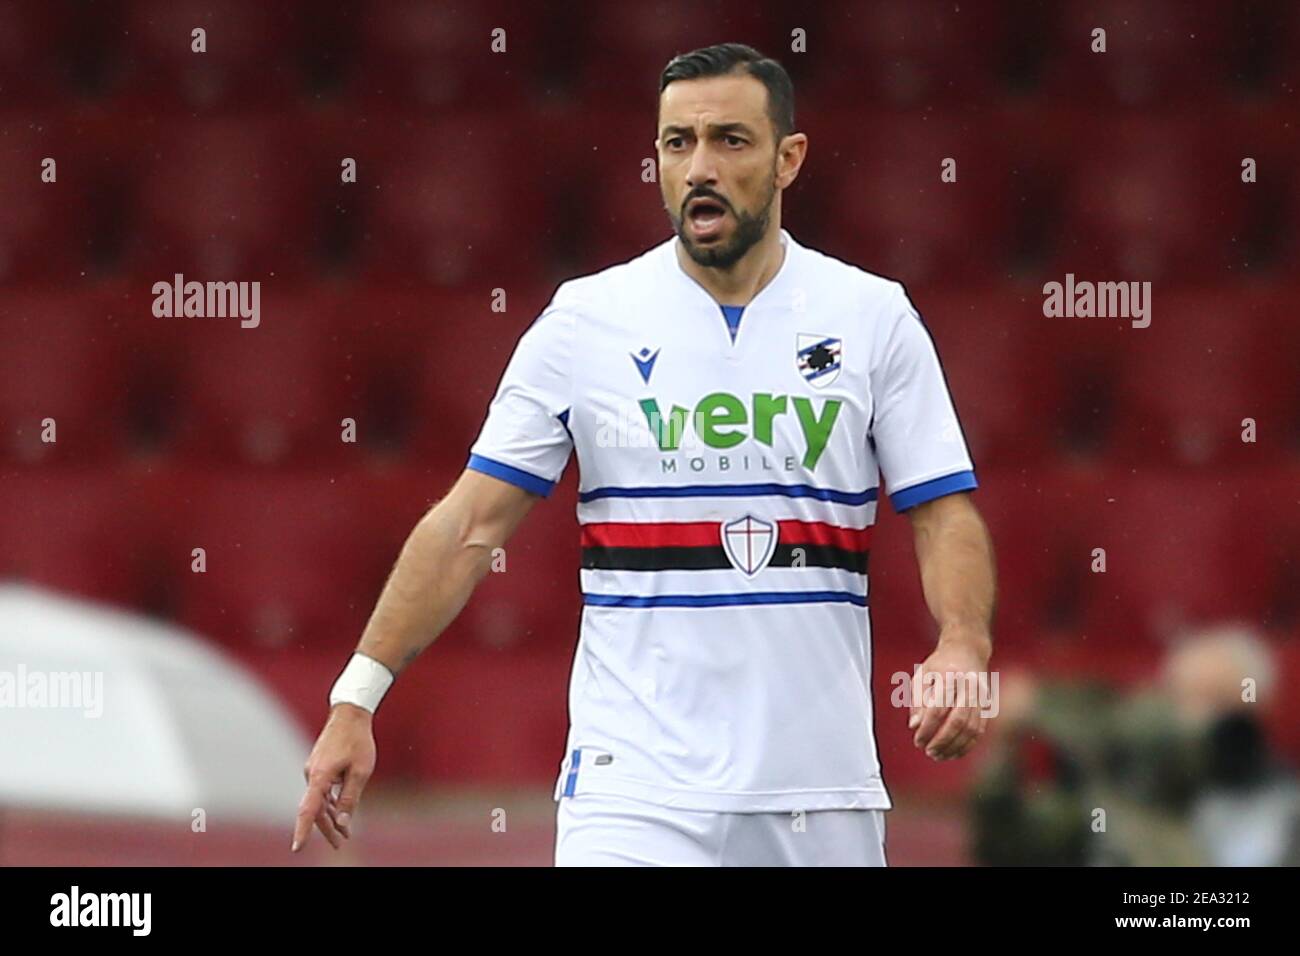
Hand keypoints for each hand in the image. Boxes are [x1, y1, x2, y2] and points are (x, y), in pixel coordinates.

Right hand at [292, 703, 375, 852]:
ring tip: (344, 833)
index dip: (303, 830)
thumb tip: (343, 822)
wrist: (350, 714)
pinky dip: (331, 803)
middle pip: (316, 809)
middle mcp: (312, 774)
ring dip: (331, 817)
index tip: (297, 847)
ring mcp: (314, 770)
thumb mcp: (361, 771)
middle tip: (339, 844)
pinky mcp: (318, 767)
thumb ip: (350, 797)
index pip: (309, 810)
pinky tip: (340, 812)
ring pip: (319, 800)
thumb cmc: (357, 740)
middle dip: (327, 829)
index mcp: (320, 776)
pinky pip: (321, 791)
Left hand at [908, 630, 992, 761]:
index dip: (927, 729)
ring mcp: (981, 696)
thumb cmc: (940, 665)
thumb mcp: (922, 675)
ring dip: (955, 747)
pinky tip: (954, 753)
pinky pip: (980, 730)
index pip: (937, 709)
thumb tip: (915, 726)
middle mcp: (968, 686)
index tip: (918, 741)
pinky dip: (967, 745)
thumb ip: (918, 701)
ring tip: (939, 755)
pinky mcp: (987, 705)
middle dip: (942, 741)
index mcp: (949, 677)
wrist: (968, 650)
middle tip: (928, 752)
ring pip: (972, 729)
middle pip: (958, 721)